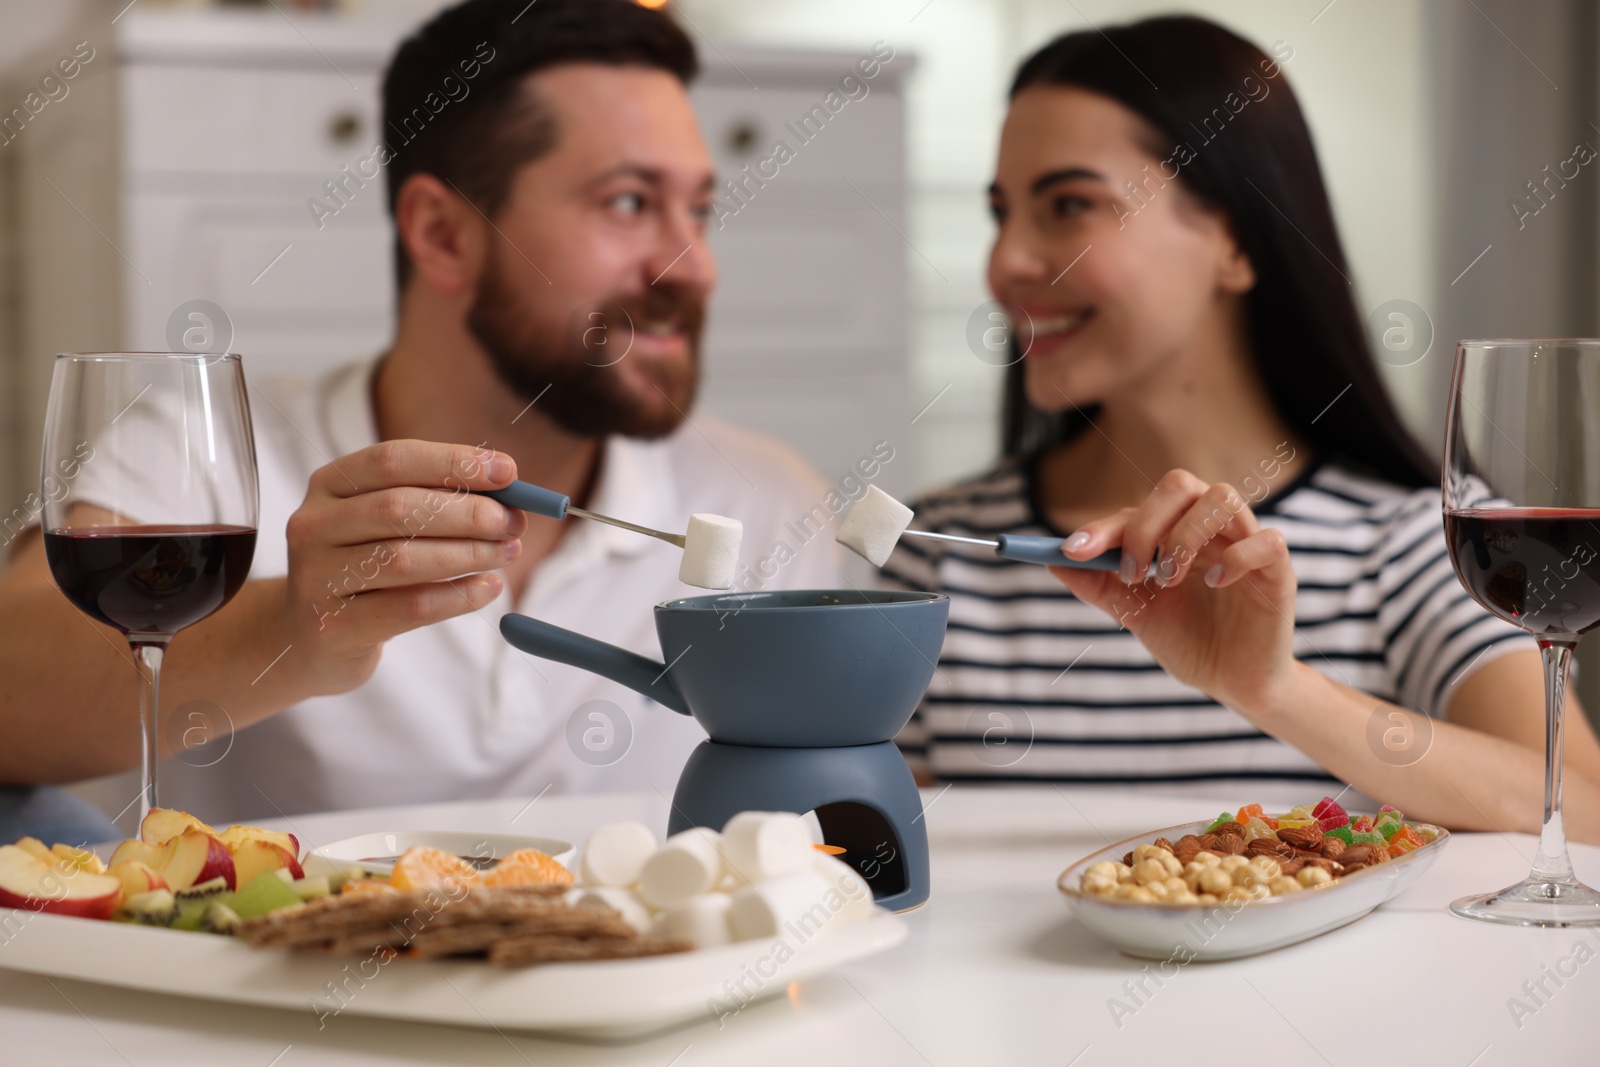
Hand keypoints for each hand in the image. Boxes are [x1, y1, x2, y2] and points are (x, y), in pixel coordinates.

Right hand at [278, 440, 524, 693]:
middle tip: (512, 522)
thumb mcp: (388, 525)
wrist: (311, 637)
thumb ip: (437, 501)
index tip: (508, 471)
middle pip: (399, 508)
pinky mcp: (333, 626)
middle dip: (467, 513)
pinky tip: (487, 588)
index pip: (393, 459)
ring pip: (404, 559)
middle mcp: (314, 525)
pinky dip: (458, 596)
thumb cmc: (365, 568)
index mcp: (329, 484)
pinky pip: (410, 608)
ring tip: (506, 553)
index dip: (454, 462)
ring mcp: (316, 577)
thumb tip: (510, 495)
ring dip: (468, 554)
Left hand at [1050, 469, 1297, 716]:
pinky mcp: (1277, 570)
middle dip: (1145, 524)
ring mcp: (1246, 543)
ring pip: (1222, 497)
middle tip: (1132, 573)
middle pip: (1180, 484)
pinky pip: (1267, 540)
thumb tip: (1053, 561)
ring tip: (1168, 580)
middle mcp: (1210, 528)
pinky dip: (1236, 557)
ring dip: (1185, 536)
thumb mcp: (1134, 614)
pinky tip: (1215, 584)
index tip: (1073, 550)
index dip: (1103, 526)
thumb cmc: (1189, 640)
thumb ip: (1098, 585)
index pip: (1137, 507)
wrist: (1233, 682)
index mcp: (1175, 531)